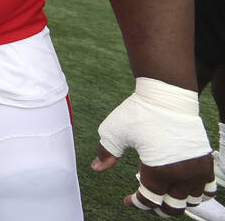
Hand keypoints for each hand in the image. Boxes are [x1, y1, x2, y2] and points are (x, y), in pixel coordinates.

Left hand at [93, 78, 215, 215]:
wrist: (166, 96)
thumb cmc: (138, 112)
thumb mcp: (114, 131)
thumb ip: (107, 153)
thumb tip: (97, 168)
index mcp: (158, 172)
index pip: (149, 201)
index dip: (137, 204)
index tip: (127, 200)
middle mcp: (181, 175)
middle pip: (173, 207)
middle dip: (157, 209)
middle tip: (146, 201)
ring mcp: (196, 170)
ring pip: (191, 201)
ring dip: (178, 202)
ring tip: (165, 196)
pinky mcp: (206, 162)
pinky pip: (208, 189)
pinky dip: (197, 194)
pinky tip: (184, 189)